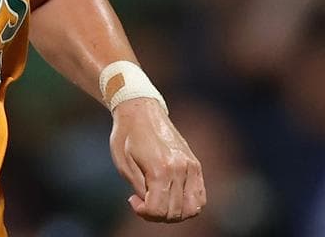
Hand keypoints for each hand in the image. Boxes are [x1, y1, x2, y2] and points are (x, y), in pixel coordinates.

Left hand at [109, 98, 205, 221]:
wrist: (140, 111)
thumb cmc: (126, 136)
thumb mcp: (124, 165)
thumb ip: (140, 189)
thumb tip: (150, 207)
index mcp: (160, 169)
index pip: (158, 210)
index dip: (143, 212)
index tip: (132, 200)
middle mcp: (180, 169)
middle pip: (175, 212)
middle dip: (156, 214)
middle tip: (142, 201)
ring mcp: (191, 166)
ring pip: (192, 208)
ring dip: (174, 213)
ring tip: (158, 201)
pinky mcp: (195, 164)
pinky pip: (200, 196)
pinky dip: (188, 204)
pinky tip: (171, 197)